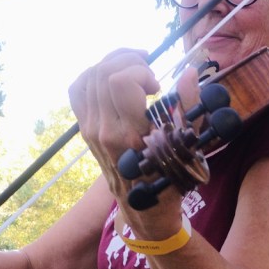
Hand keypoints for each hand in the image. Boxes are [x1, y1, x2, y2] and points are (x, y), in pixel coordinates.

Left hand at [69, 50, 199, 236]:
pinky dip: (94, 75)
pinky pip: (78, 90)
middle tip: (149, 77)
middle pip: (103, 72)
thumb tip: (190, 72)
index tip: (156, 87)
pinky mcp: (85, 129)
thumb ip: (189, 105)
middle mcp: (105, 130)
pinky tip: (114, 77)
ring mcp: (90, 130)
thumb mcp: (187, 144)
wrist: (143, 206)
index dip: (140, 71)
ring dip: (113, 64)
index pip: (119, 81)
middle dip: (129, 62)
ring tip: (135, 70)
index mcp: (131, 134)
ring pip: (89, 77)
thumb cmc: (170, 177)